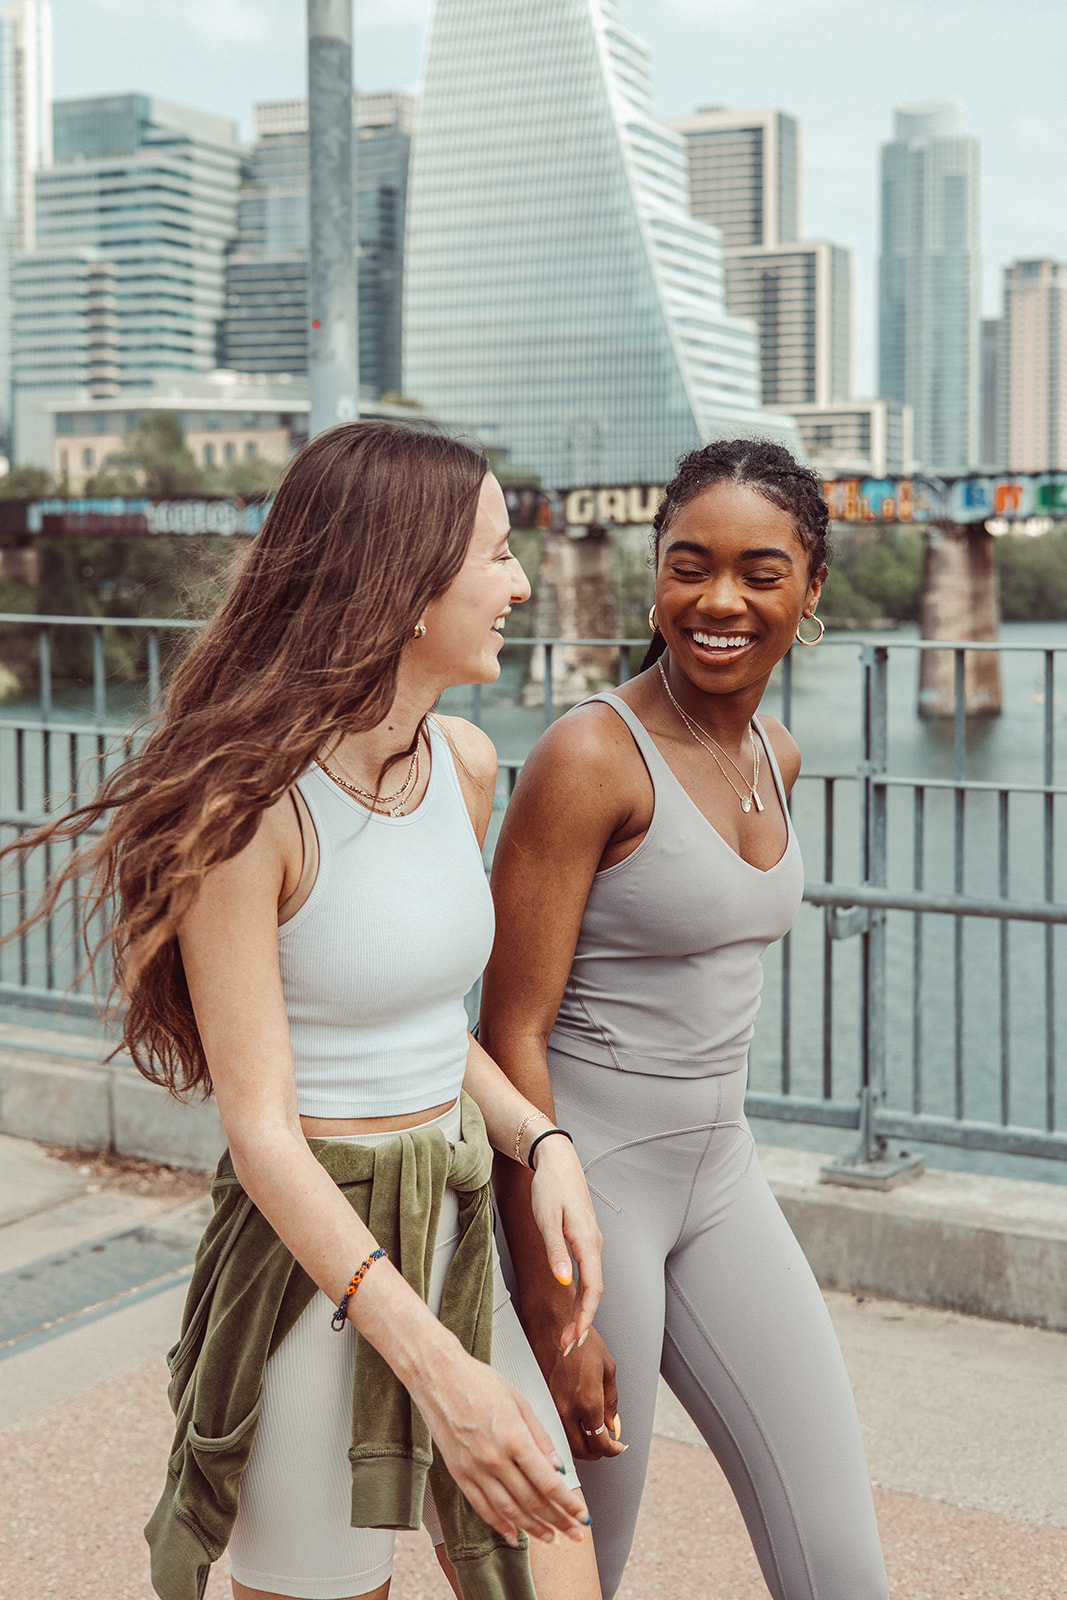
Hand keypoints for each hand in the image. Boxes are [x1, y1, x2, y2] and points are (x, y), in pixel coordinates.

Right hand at [409, 1336, 592, 1547]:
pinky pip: (482, 1507)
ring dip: (533, 1528)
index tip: (583, 1516)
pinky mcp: (459, 1474)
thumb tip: (558, 1466)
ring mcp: (475, 1469)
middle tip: (574, 1534)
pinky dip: (500, 1525)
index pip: (548, 1482)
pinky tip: (514, 1535)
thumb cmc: (479, 1382)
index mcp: (514, 1438)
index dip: (568, 1504)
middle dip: (558, 1521)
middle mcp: (495, 1459)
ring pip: (509, 1510)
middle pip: (532, 1501)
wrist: (439, 1377)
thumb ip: (540, 1437)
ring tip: (551, 1538)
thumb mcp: (520, 1402)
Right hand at [524, 1315, 624, 1463]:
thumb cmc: (580, 1341)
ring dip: (582, 1446)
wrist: (551, 1326)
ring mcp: (553, 1408)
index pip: (601, 1443)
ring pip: (567, 1444)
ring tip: (592, 1436)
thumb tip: (613, 1426)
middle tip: (607, 1444)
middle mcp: (568, 1410)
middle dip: (598, 1452)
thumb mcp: (607, 1369)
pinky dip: (568, 1435)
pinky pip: (556, 1429)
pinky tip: (576, 1425)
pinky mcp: (542, 1403)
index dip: (613, 1450)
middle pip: (583, 1452)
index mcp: (588, 1402)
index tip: (618, 1446)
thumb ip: (611, 1403)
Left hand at [528, 1134, 602, 1351]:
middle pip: (594, 1292)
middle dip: (582, 1322)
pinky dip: (581, 1295)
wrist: (557, 1162)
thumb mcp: (547, 1218)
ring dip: (582, 1311)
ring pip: (592, 1285)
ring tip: (568, 1335)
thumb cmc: (550, 1187)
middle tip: (567, 1349)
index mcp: (587, 1242)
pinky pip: (588, 1274)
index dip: (584, 1317)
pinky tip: (572, 1306)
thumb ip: (556, 1251)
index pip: (593, 1289)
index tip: (574, 1340)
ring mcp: (591, 1243)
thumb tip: (564, 1282)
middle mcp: (594, 1245)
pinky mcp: (584, 1240)